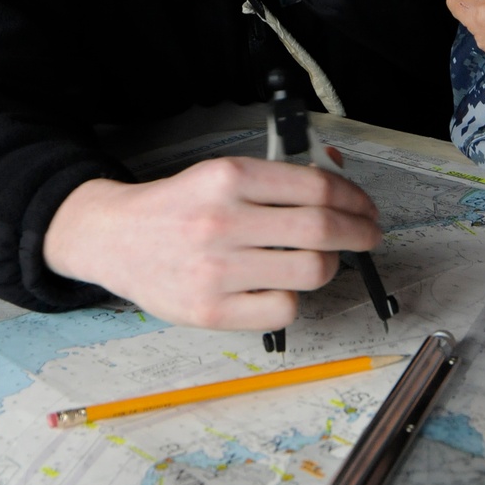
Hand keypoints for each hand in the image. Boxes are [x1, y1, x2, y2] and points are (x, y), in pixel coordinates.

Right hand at [42, 156, 380, 328]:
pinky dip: (294, 298)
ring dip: (328, 264)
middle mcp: (223, 221)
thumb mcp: (221, 174)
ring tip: (320, 259)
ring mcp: (217, 269)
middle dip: (361, 232)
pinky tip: (282, 286)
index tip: (363, 206)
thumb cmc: (177, 206)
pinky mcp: (212, 311)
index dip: (353, 197)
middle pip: (322, 229)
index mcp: (227, 177)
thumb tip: (338, 176)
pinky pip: (284, 310)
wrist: (115, 237)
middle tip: (369, 234)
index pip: (315, 186)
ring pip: (310, 271)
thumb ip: (277, 178)